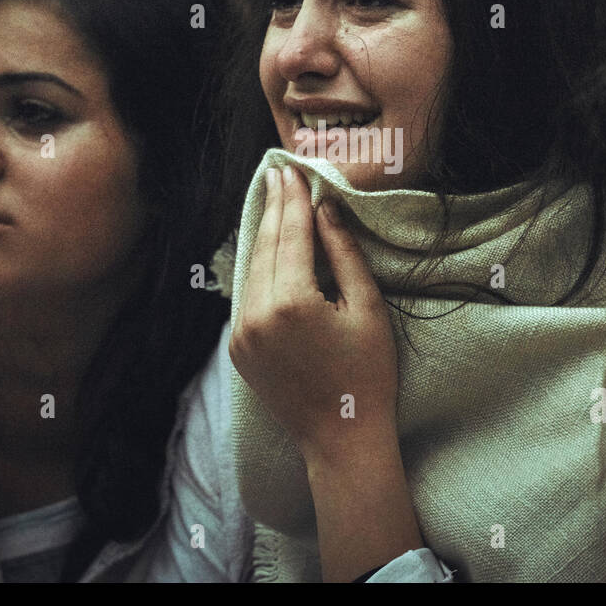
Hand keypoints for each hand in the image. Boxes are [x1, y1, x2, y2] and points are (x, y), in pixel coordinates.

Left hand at [229, 163, 398, 461]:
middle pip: (264, 245)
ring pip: (250, 267)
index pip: (289, 235)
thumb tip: (325, 210)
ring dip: (262, 232)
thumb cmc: (366, 374)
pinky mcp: (238, 348)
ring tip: (272, 199)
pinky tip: (267, 246)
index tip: (293, 169)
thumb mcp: (367, 308)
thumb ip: (343, 254)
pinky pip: (246, 294)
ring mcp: (241, 333)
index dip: (292, 199)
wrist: (341, 436)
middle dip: (273, 206)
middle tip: (277, 172)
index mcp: (290, 302)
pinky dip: (257, 265)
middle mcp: (256, 314)